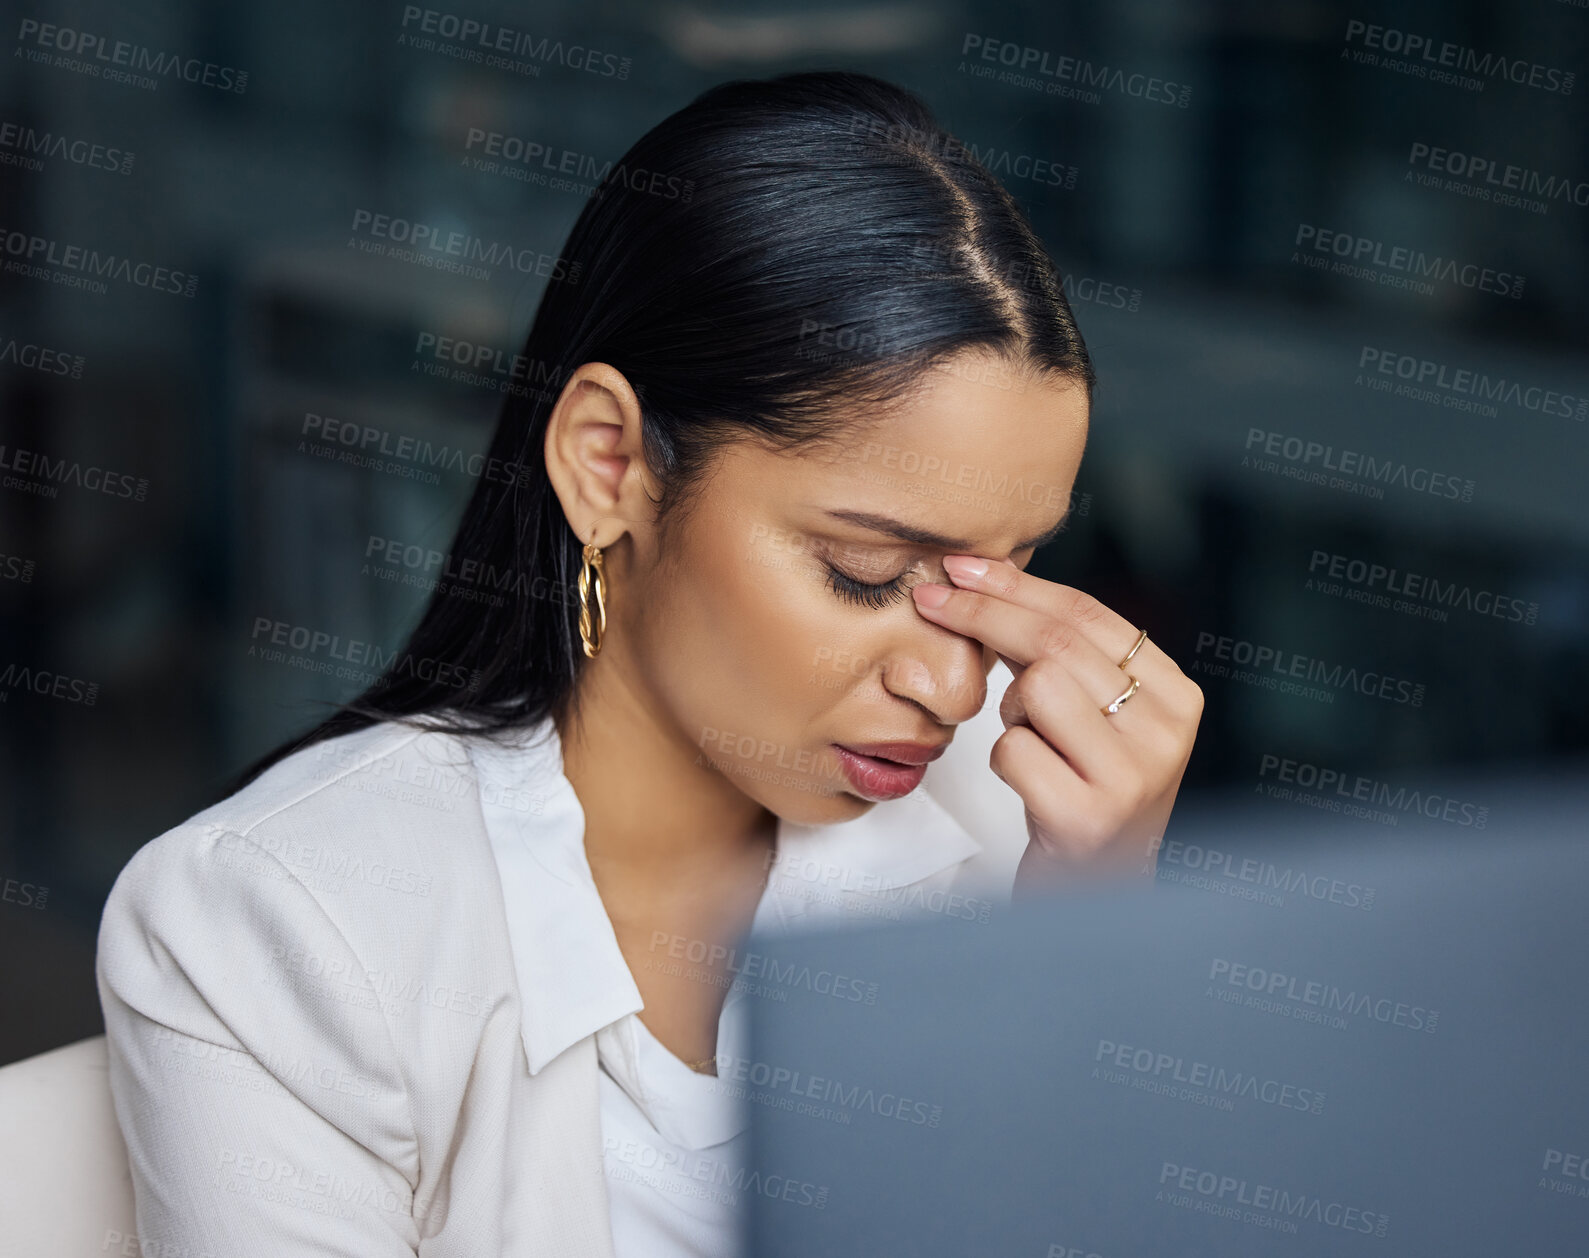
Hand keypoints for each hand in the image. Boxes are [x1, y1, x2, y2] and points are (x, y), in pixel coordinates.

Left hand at [912, 555, 1202, 890]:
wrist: (1096, 897)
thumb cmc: (1083, 796)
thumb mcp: (1088, 717)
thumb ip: (1058, 653)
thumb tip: (986, 577)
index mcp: (1175, 695)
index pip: (1089, 615)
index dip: (1017, 586)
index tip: (961, 567)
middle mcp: (1166, 732)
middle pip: (1058, 642)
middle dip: (984, 613)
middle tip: (930, 598)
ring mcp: (1133, 776)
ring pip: (1037, 688)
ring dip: (1010, 709)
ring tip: (1029, 740)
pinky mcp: (1090, 817)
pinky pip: (1015, 750)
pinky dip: (1006, 759)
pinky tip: (1030, 783)